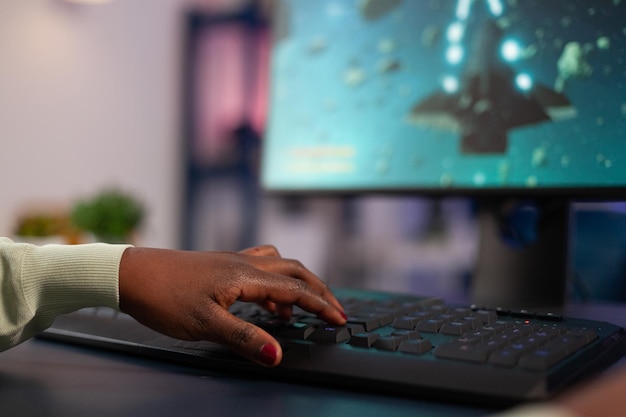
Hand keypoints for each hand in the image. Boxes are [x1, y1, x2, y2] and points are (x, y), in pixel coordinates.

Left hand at [118, 245, 345, 366]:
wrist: (130, 273)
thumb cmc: (163, 296)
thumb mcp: (205, 324)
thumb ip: (244, 338)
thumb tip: (277, 354)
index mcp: (245, 275)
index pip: (294, 289)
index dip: (320, 304)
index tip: (339, 318)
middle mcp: (243, 263)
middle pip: (293, 271)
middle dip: (317, 289)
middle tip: (333, 309)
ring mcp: (232, 261)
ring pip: (278, 266)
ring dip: (296, 283)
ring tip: (301, 308)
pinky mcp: (220, 265)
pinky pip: (258, 268)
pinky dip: (273, 282)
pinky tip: (264, 301)